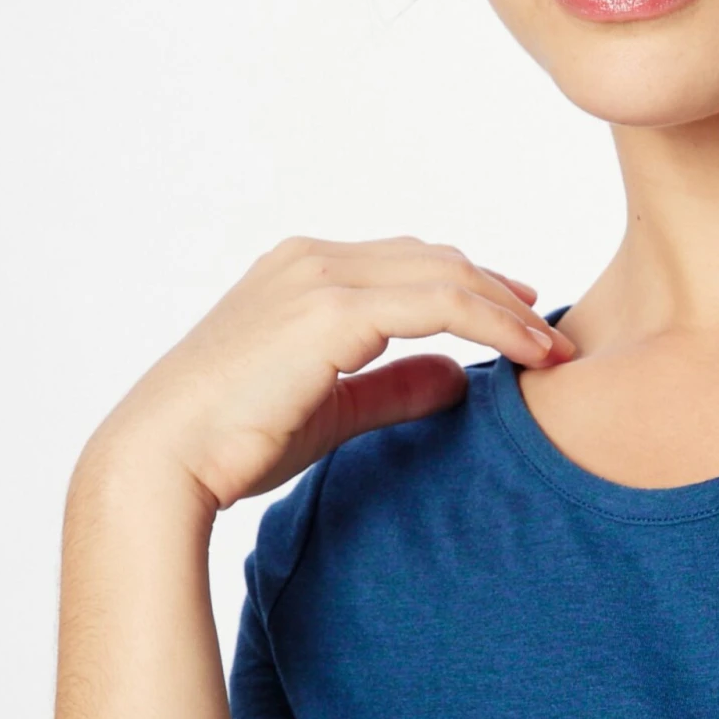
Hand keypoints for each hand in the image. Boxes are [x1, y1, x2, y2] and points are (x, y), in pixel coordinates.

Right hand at [82, 235, 574, 509]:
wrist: (163, 459)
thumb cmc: (231, 442)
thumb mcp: (331, 407)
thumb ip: (393, 386)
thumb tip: (460, 378)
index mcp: (302, 270)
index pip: (410, 263)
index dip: (473, 287)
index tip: (522, 320)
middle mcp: (312, 259)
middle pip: (436, 259)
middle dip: (501, 293)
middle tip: (552, 335)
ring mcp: (321, 278)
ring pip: (447, 275)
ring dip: (510, 312)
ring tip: (555, 352)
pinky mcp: (333, 311)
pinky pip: (442, 305)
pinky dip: (495, 326)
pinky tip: (529, 356)